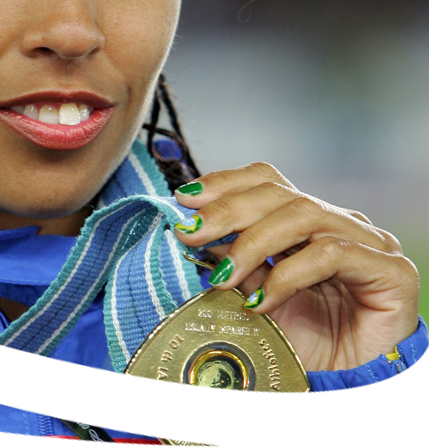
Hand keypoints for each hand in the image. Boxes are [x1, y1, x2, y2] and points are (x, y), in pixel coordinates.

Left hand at [173, 162, 419, 370]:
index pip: (266, 181)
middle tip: (189, 232)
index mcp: (309, 222)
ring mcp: (370, 242)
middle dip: (226, 210)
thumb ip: (234, 262)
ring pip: (303, 214)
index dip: (225, 183)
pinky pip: (331, 253)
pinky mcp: (392, 270)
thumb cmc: (305, 345)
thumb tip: (194, 231)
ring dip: (252, 243)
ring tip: (222, 278)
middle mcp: (340, 223)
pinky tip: (261, 302)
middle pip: (279, 193)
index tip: (184, 199)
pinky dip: (287, 275)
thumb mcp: (256, 296)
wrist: (354, 394)